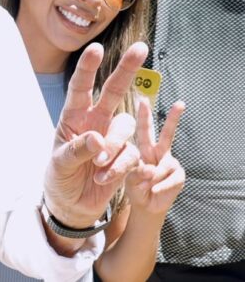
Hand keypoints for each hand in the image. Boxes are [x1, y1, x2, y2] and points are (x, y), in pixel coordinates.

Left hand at [44, 42, 146, 227]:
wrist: (72, 204)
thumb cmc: (60, 177)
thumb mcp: (60, 164)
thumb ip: (76, 150)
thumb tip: (97, 139)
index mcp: (73, 116)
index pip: (80, 87)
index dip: (88, 68)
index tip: (97, 48)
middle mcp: (95, 120)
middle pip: (113, 90)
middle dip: (126, 69)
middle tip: (141, 47)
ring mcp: (112, 136)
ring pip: (124, 127)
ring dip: (113, 147)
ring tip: (98, 166)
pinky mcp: (126, 155)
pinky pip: (131, 154)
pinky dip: (119, 167)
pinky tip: (104, 177)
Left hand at [125, 98, 184, 214]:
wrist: (145, 206)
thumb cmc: (134, 188)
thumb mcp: (124, 178)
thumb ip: (135, 171)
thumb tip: (151, 169)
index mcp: (141, 148)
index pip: (142, 130)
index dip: (143, 115)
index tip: (143, 99)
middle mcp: (156, 151)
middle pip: (166, 134)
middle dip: (173, 118)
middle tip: (180, 103)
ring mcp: (169, 162)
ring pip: (166, 163)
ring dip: (154, 178)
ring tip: (147, 187)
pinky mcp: (178, 174)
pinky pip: (170, 178)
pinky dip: (161, 187)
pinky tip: (155, 191)